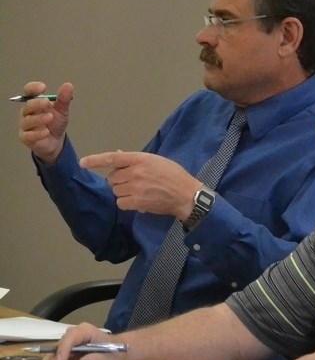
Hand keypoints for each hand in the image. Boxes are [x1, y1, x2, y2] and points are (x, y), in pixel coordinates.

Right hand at [18, 81, 73, 163]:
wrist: (56, 142)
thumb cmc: (55, 123)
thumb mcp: (62, 111)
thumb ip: (64, 99)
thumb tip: (69, 85)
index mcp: (35, 103)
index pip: (29, 92)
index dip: (33, 88)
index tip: (43, 87)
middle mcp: (27, 113)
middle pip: (28, 106)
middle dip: (36, 103)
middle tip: (46, 102)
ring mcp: (25, 126)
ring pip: (28, 121)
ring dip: (38, 118)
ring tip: (50, 117)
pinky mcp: (26, 138)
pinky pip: (29, 136)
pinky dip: (38, 134)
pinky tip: (46, 132)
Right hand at [27, 323, 125, 359]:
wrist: (116, 356)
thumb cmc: (115, 354)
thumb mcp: (110, 358)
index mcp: (84, 332)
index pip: (71, 338)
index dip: (63, 350)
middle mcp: (72, 338)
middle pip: (58, 349)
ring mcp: (65, 348)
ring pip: (51, 357)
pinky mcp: (62, 358)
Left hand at [80, 151, 201, 218]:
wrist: (186, 194)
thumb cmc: (173, 175)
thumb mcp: (156, 161)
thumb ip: (135, 160)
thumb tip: (118, 155)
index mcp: (140, 159)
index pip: (112, 158)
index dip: (95, 160)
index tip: (82, 163)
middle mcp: (135, 172)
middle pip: (112, 178)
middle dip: (119, 180)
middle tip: (134, 182)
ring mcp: (136, 188)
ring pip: (115, 191)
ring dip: (123, 192)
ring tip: (138, 192)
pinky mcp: (137, 202)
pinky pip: (120, 203)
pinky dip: (126, 203)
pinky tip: (138, 201)